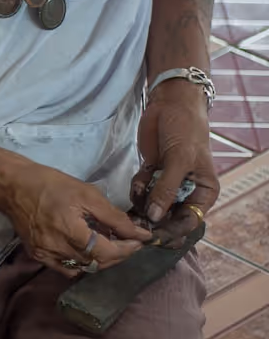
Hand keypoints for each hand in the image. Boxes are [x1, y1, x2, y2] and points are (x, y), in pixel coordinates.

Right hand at [1, 159, 151, 276]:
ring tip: (108, 242)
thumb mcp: (87, 194)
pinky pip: (66, 269)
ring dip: (101, 259)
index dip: (127, 249)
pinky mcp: (38, 256)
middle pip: (97, 263)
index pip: (107, 252)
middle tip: (129, 240)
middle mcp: (56, 248)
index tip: (141, 240)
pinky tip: (86, 249)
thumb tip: (140, 233)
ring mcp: (45, 255)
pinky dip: (81, 263)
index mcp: (69, 230)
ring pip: (83, 269)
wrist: (13, 187)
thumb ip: (114, 217)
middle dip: (118, 254)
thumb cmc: (51, 184)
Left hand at [130, 80, 217, 247]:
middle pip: (168, 217)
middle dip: (152, 220)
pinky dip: (137, 189)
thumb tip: (155, 217)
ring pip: (151, 206)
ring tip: (138, 194)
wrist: (170, 104)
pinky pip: (140, 191)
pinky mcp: (151, 174)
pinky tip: (139, 178)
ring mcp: (167, 184)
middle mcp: (186, 191)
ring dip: (141, 204)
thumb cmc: (185, 130)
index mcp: (203, 192)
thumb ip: (166, 190)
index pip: (189, 221)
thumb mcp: (178, 160)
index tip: (154, 234)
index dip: (172, 230)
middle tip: (136, 222)